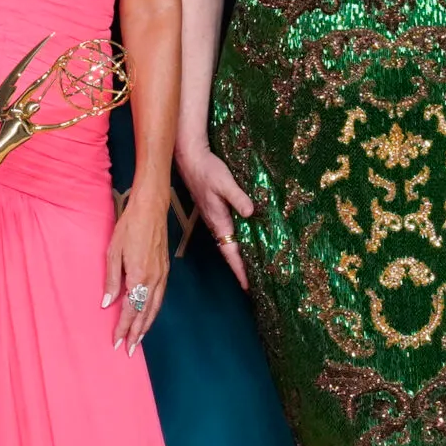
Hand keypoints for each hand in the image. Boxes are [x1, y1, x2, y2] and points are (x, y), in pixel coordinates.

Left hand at [103, 192, 170, 353]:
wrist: (151, 209)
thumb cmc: (129, 227)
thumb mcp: (113, 252)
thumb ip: (111, 280)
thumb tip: (107, 303)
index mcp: (139, 276)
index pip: (130, 309)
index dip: (124, 327)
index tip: (117, 342)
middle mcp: (153, 280)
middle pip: (145, 313)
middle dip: (137, 333)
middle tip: (129, 350)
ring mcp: (162, 275)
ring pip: (155, 308)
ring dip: (147, 326)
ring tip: (139, 340)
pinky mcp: (165, 270)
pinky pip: (160, 297)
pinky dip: (154, 311)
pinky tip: (149, 316)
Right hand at [176, 143, 251, 289]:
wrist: (190, 159)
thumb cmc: (207, 170)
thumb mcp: (225, 182)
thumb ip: (238, 198)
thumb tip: (251, 212)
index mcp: (219, 221)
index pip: (230, 252)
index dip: (239, 270)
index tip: (248, 286)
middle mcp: (216, 224)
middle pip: (230, 252)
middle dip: (241, 269)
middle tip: (255, 284)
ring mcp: (215, 218)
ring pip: (229, 243)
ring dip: (239, 256)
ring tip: (253, 268)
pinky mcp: (216, 211)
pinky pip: (228, 232)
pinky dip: (238, 242)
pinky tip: (246, 241)